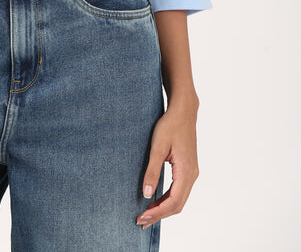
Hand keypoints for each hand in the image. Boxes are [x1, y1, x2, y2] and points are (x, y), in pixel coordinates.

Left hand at [136, 101, 199, 229]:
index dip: (158, 213)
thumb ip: (152, 171)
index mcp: (186, 171)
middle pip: (177, 205)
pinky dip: (168, 199)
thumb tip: (147, 194)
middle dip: (159, 214)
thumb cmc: (171, 125)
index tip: (142, 217)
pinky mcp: (188, 169)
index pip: (173, 202)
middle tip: (141, 221)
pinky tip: (156, 200)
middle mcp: (192, 175)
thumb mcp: (158, 147)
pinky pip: (180, 191)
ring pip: (179, 199)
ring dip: (163, 208)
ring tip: (146, 213)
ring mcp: (192, 172)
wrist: (183, 111)